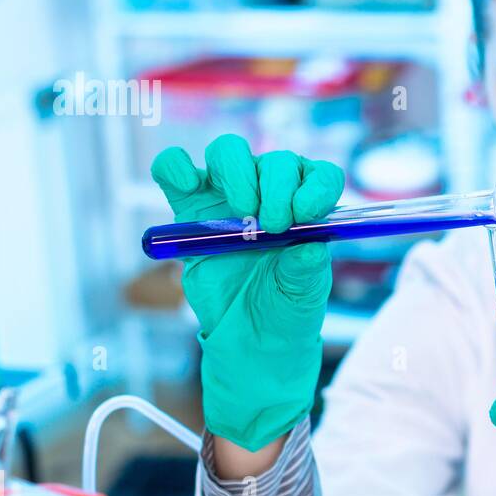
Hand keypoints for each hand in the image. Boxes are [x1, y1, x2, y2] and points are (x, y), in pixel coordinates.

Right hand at [151, 134, 343, 449]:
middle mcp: (271, 194)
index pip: (320, 174)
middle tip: (275, 226)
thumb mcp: (304, 296)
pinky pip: (174, 170)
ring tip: (244, 212)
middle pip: (274, 160)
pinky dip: (176, 166)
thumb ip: (306, 269)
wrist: (248, 342)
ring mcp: (228, 199)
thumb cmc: (286, 313)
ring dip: (237, 173)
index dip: (316, 185)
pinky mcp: (189, 211)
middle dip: (277, 185)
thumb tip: (307, 245)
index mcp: (308, 208)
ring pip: (228, 153)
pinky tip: (187, 183)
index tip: (308, 212)